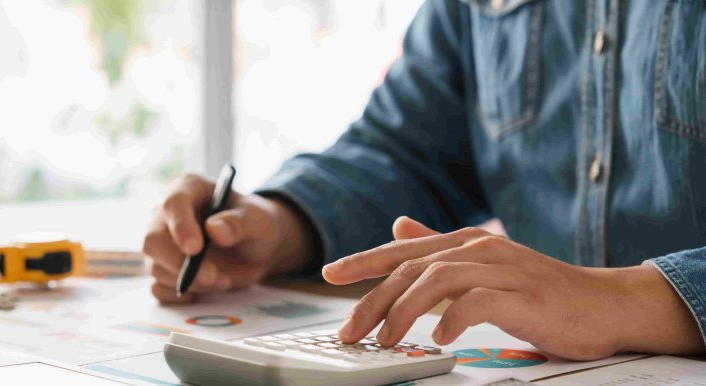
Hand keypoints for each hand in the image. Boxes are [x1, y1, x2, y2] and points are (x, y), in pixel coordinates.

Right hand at [143, 174, 312, 302]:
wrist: (256, 248)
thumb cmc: (255, 224)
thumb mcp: (258, 219)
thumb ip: (239, 222)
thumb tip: (214, 230)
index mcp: (188, 189)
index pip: (173, 203)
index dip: (181, 226)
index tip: (195, 249)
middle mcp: (167, 215)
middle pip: (153, 240)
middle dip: (179, 263)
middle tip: (213, 276)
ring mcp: (162, 245)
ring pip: (156, 267)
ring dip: (191, 282)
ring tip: (223, 280)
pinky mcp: (164, 270)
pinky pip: (158, 288)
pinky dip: (181, 295)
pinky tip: (206, 289)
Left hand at [323, 216, 704, 359]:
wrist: (604, 304)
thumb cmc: (539, 290)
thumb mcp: (484, 265)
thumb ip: (440, 247)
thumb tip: (400, 225)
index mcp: (466, 242)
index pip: (403, 249)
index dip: (363, 260)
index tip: (329, 274)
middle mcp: (479, 248)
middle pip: (411, 268)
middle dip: (373, 299)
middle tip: (349, 331)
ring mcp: (502, 269)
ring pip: (437, 279)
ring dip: (403, 312)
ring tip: (384, 340)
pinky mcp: (524, 295)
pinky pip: (479, 301)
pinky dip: (453, 318)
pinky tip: (440, 338)